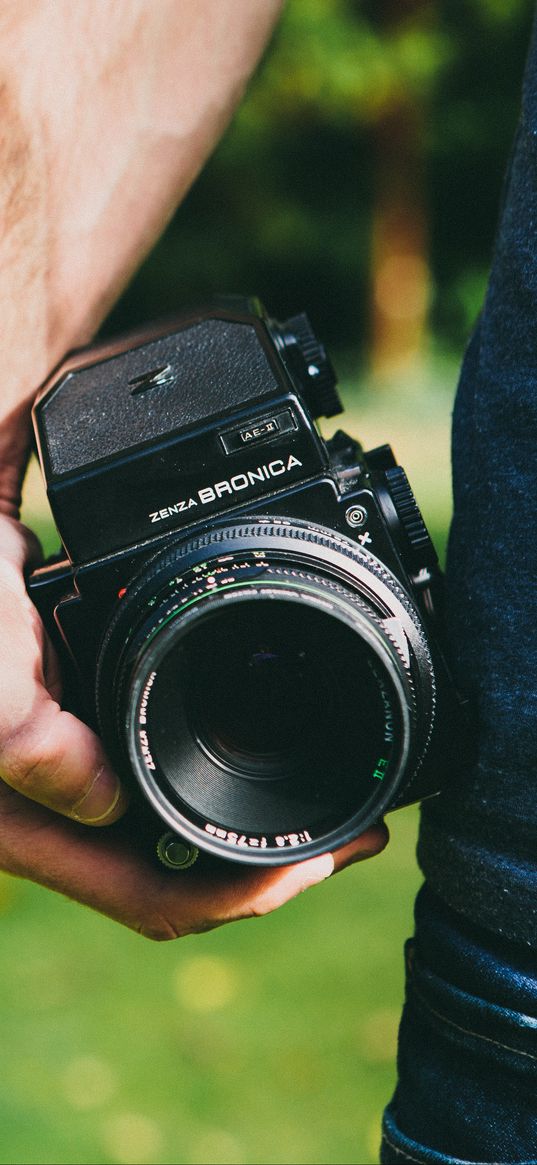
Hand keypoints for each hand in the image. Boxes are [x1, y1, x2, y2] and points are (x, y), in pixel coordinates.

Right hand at [0, 512, 387, 936]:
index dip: (250, 890)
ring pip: (176, 815)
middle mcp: (59, 805)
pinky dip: (216, 751)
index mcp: (35, 824)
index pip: (158, 894)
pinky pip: (162, 754)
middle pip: (182, 866)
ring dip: (248, 806)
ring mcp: (75, 759)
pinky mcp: (82, 711)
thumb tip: (101, 804)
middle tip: (354, 826)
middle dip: (269, 855)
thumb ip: (24, 746)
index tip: (329, 852)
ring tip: (325, 781)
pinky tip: (251, 719)